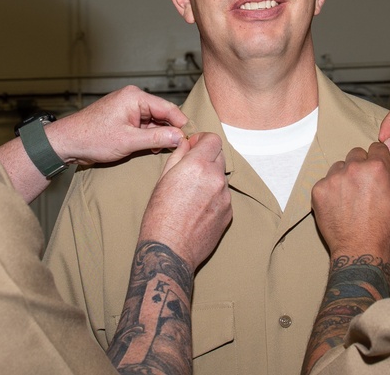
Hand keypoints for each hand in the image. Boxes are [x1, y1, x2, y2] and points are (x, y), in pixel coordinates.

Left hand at [46, 85, 187, 165]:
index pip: (168, 108)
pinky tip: (151, 148)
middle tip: (180, 148)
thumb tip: (180, 137)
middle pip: (162, 114)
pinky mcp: (123, 118)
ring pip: (153, 121)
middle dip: (170, 131)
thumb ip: (156, 138)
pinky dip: (148, 136)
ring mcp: (127, 108)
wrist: (66, 143)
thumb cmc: (92, 138)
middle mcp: (133, 98)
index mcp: (135, 97)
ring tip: (163, 150)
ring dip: (158, 135)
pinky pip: (143, 125)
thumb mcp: (128, 141)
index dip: (181, 124)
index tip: (191, 139)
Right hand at [138, 132, 231, 271]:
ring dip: (210, 178)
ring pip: (221, 177)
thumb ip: (178, 156)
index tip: (193, 147)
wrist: (170, 249)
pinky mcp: (229, 212)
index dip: (202, 140)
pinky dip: (214, 197)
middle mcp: (216, 178)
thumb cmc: (159, 215)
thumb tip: (186, 143)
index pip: (213, 139)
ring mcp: (225, 196)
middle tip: (190, 170)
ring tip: (191, 195)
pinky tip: (198, 209)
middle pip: (219, 156)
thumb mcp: (163, 180)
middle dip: (206, 157)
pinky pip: (223, 196)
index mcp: (198, 165)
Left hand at [311, 142, 389, 259]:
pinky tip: (336, 205)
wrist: (359, 249)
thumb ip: (384, 178)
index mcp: (376, 168)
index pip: (376, 148)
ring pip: (338, 167)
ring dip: (343, 177)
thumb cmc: (380, 228)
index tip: (375, 162)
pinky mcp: (318, 190)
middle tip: (361, 183)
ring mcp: (333, 178)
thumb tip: (379, 171)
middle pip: (356, 154)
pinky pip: (325, 182)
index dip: (377, 157)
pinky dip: (330, 191)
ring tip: (348, 197)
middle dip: (360, 165)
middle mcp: (353, 168)